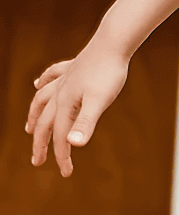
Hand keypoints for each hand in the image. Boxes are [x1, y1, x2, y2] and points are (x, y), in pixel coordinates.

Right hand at [24, 42, 128, 176]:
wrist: (114, 41)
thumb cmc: (109, 72)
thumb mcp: (99, 100)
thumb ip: (86, 122)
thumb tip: (73, 145)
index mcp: (66, 103)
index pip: (60, 136)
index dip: (62, 156)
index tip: (66, 173)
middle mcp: (60, 91)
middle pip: (45, 121)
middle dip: (40, 143)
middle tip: (37, 162)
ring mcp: (66, 78)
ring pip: (42, 99)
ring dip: (34, 115)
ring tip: (28, 128)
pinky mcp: (74, 66)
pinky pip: (53, 75)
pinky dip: (43, 81)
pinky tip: (38, 83)